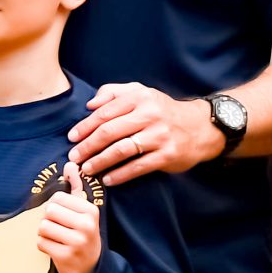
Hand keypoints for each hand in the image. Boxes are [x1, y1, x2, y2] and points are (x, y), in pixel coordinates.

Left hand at [36, 169, 101, 272]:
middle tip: (60, 229)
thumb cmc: (83, 234)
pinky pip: (41, 243)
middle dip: (49, 220)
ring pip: (42, 227)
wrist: (91, 267)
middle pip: (49, 211)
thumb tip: (70, 163)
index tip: (65, 217)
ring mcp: (76, 242)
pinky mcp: (65, 257)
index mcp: (91, 211)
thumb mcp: (84, 211)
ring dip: (45, 233)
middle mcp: (86, 225)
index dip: (56, 207)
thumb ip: (76, 186)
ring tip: (58, 239)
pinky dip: (44, 245)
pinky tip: (56, 248)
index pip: (58, 198)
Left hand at [68, 81, 225, 184]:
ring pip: (121, 150)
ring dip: (100, 162)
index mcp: (139, 98)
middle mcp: (149, 115)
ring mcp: (159, 136)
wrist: (200, 127)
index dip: (85, 126)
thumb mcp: (141, 93)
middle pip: (110, 131)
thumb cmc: (162, 110)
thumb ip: (114, 93)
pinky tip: (108, 180)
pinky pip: (138, 167)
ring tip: (86, 170)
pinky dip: (121, 174)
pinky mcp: (167, 155)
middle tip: (74, 157)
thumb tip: (90, 104)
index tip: (71, 137)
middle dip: (88, 146)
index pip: (104, 112)